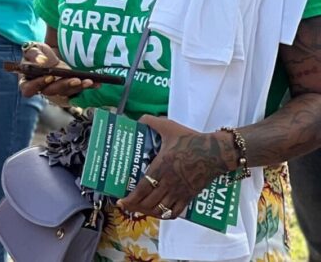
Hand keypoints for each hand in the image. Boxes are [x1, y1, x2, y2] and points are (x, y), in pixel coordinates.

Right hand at [17, 43, 97, 104]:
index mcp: (27, 81)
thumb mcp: (33, 48)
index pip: (28, 89)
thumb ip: (34, 53)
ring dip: (77, 87)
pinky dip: (87, 87)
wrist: (51, 55)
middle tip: (75, 79)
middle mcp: (41, 89)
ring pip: (65, 93)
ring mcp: (56, 91)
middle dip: (64, 85)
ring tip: (88, 81)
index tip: (49, 76)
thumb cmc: (38, 53)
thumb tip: (41, 61)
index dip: (38, 85)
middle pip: (50, 92)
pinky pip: (77, 91)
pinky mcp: (68, 90)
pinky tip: (95, 83)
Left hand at [117, 116, 231, 219]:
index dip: (130, 199)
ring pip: (160, 209)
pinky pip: (176, 212)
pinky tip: (159, 211)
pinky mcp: (190, 196)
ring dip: (148, 212)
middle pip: (149, 202)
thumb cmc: (191, 141)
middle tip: (127, 205)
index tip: (120, 202)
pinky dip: (165, 215)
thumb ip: (151, 122)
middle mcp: (168, 183)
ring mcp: (179, 191)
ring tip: (140, 209)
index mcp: (160, 167)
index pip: (142, 189)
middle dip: (135, 206)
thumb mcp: (169, 127)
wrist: (215, 153)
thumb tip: (138, 119)